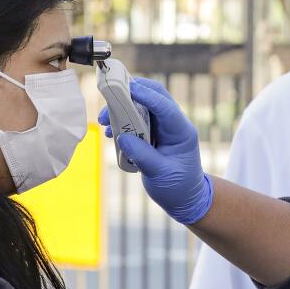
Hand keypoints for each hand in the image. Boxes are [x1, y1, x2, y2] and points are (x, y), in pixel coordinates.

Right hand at [99, 77, 213, 224]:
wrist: (185, 199)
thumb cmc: (178, 187)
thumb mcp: (160, 173)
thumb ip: (142, 155)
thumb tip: (123, 137)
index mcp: (182, 132)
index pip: (165, 107)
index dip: (147, 96)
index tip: (128, 89)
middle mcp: (173, 125)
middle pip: (154, 96)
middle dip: (131, 94)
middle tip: (109, 98)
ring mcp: (163, 128)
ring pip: (142, 106)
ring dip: (122, 108)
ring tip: (104, 121)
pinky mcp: (152, 134)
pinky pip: (136, 120)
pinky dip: (122, 122)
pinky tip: (110, 132)